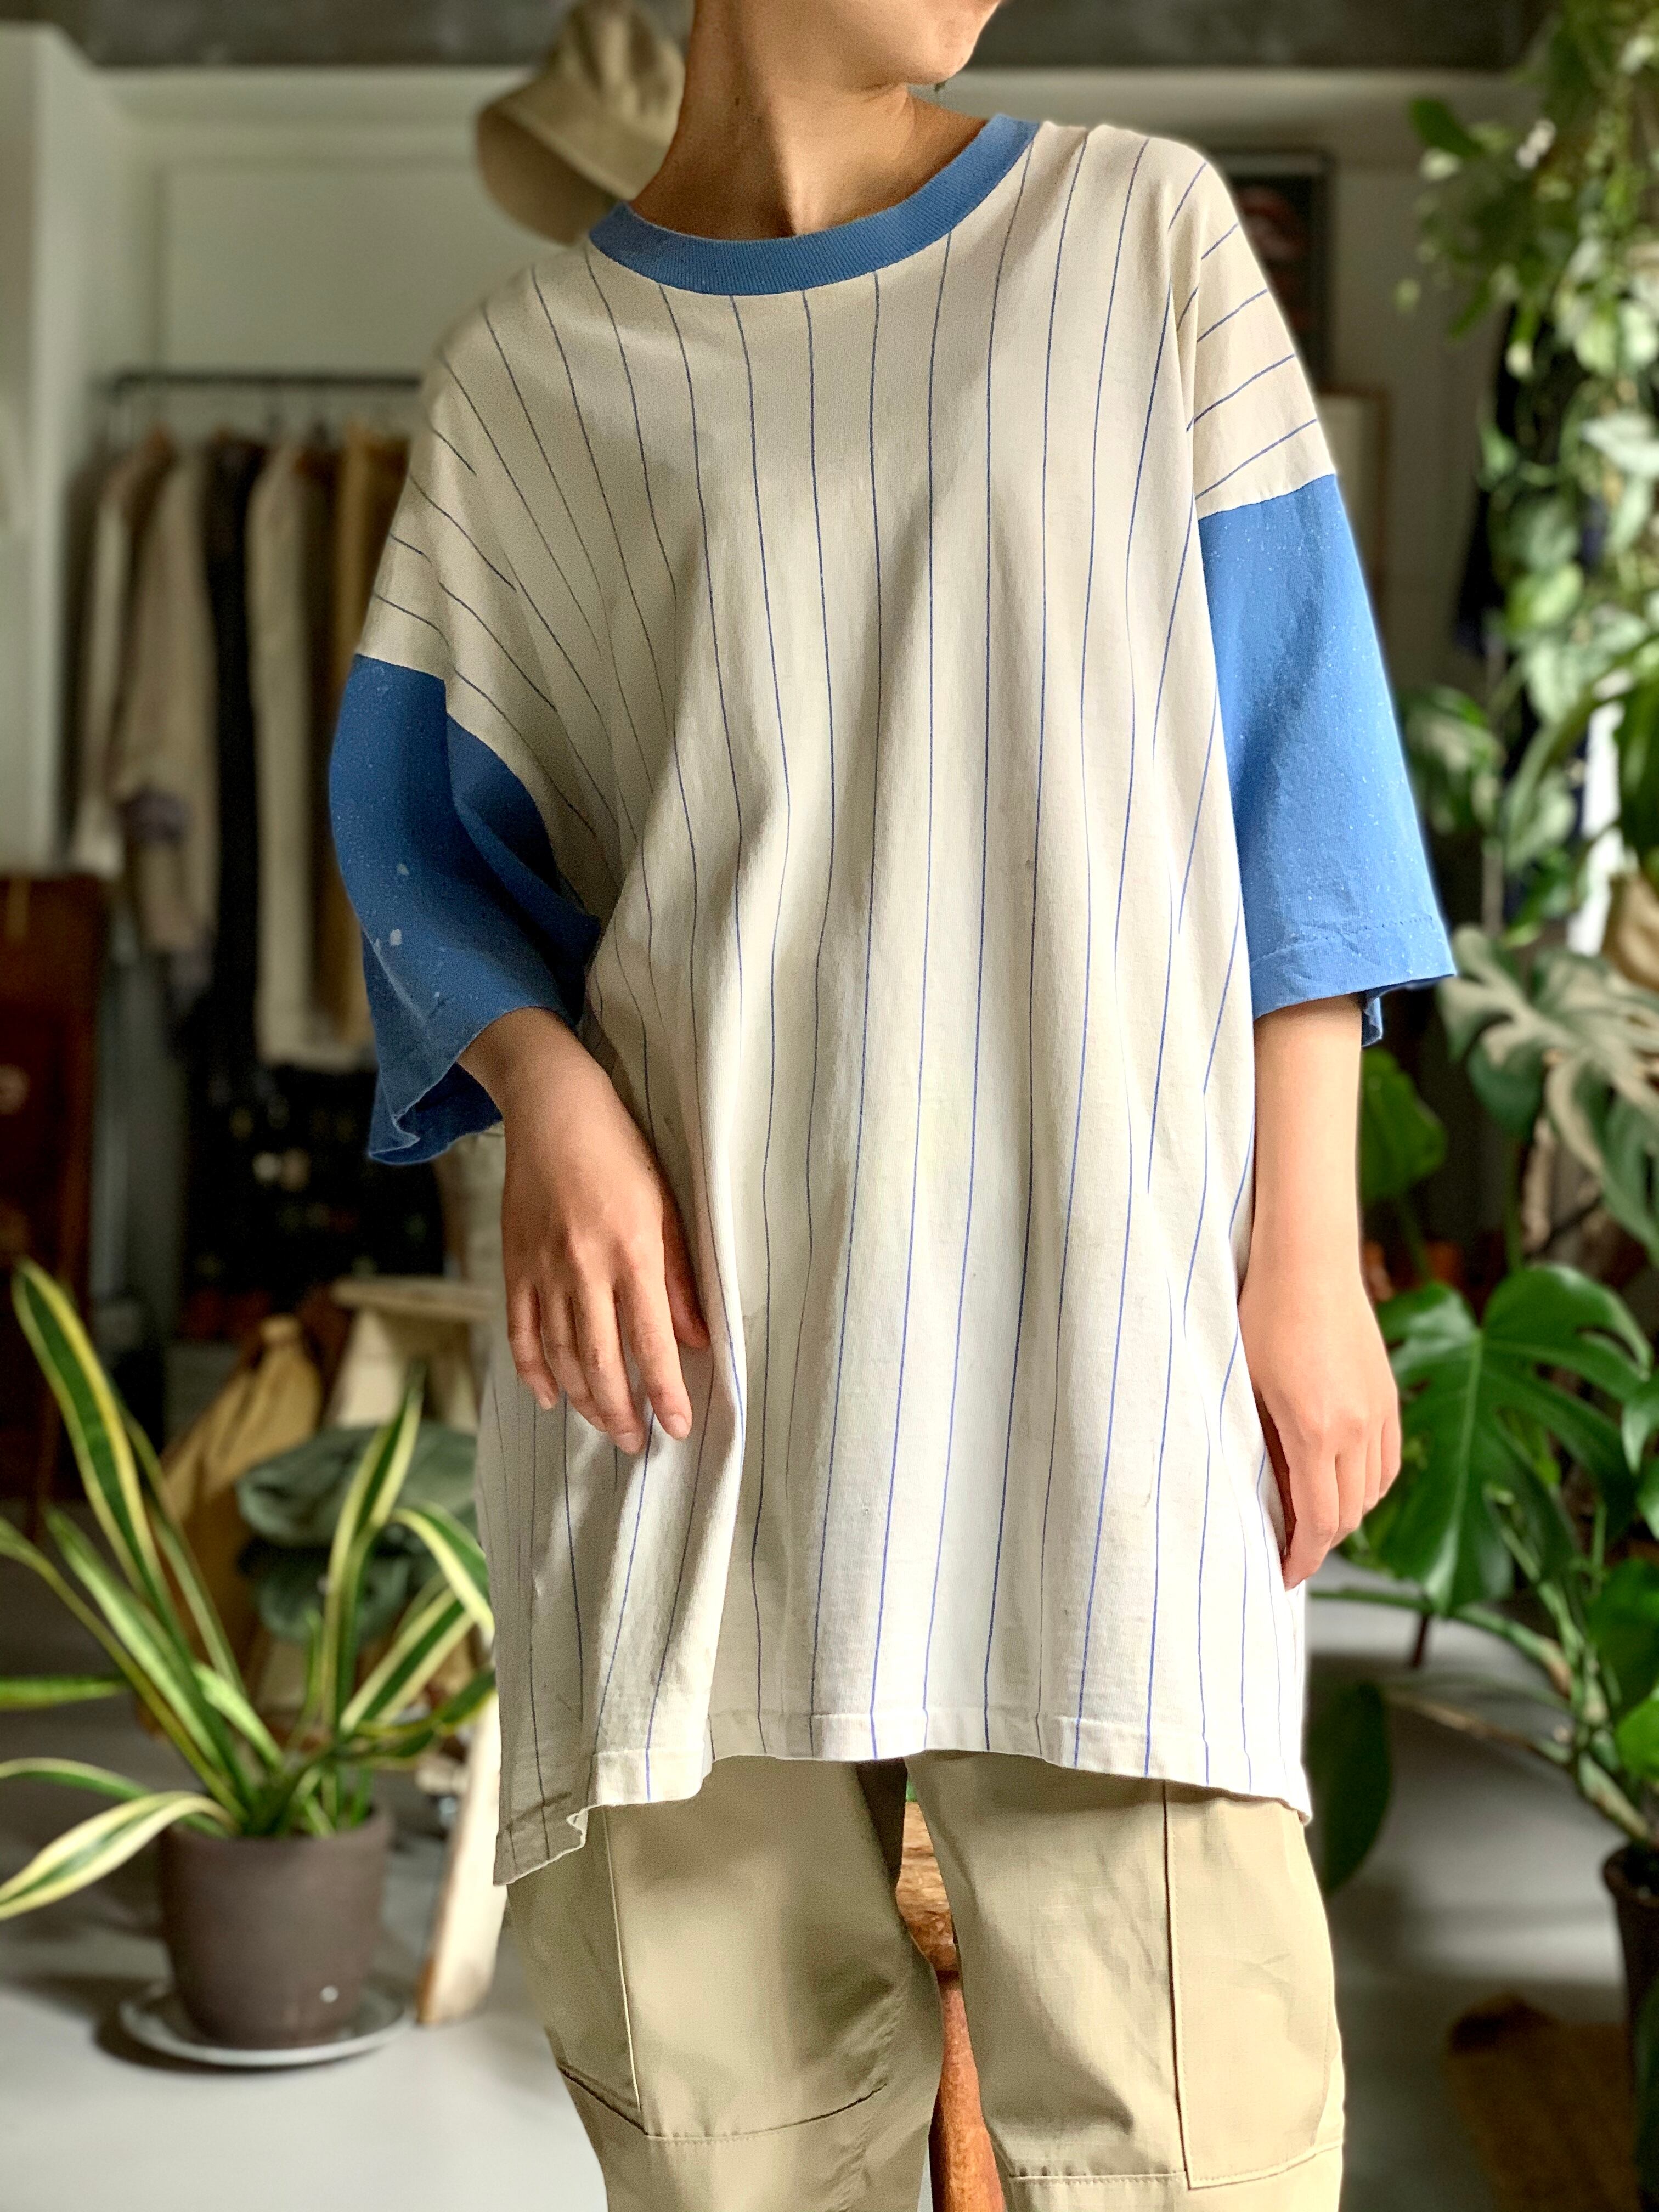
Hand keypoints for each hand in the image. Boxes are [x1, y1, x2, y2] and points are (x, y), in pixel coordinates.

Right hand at [460, 1008, 707, 1450]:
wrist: (553, 1109)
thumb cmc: (622, 1152)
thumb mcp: (667, 1207)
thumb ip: (681, 1278)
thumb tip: (695, 1339)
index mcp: (631, 1252)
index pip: (652, 1342)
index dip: (665, 1392)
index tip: (678, 1427)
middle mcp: (584, 1268)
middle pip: (601, 1362)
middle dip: (620, 1412)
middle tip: (636, 1443)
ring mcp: (543, 1269)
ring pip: (560, 1355)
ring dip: (584, 1399)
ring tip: (605, 1425)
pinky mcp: (514, 1264)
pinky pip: (521, 1331)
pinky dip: (534, 1370)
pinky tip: (551, 1397)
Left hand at [1237, 1249, 1400, 1589]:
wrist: (1307, 1259)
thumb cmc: (1262, 1313)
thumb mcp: (1245, 1385)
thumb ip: (1259, 1445)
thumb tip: (1263, 1494)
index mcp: (1316, 1430)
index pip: (1319, 1521)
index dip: (1302, 1557)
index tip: (1283, 1574)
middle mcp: (1358, 1427)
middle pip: (1349, 1514)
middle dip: (1319, 1543)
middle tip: (1289, 1553)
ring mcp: (1380, 1409)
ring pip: (1373, 1490)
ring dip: (1345, 1513)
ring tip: (1310, 1519)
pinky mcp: (1389, 1392)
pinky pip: (1388, 1459)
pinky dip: (1368, 1483)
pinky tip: (1342, 1481)